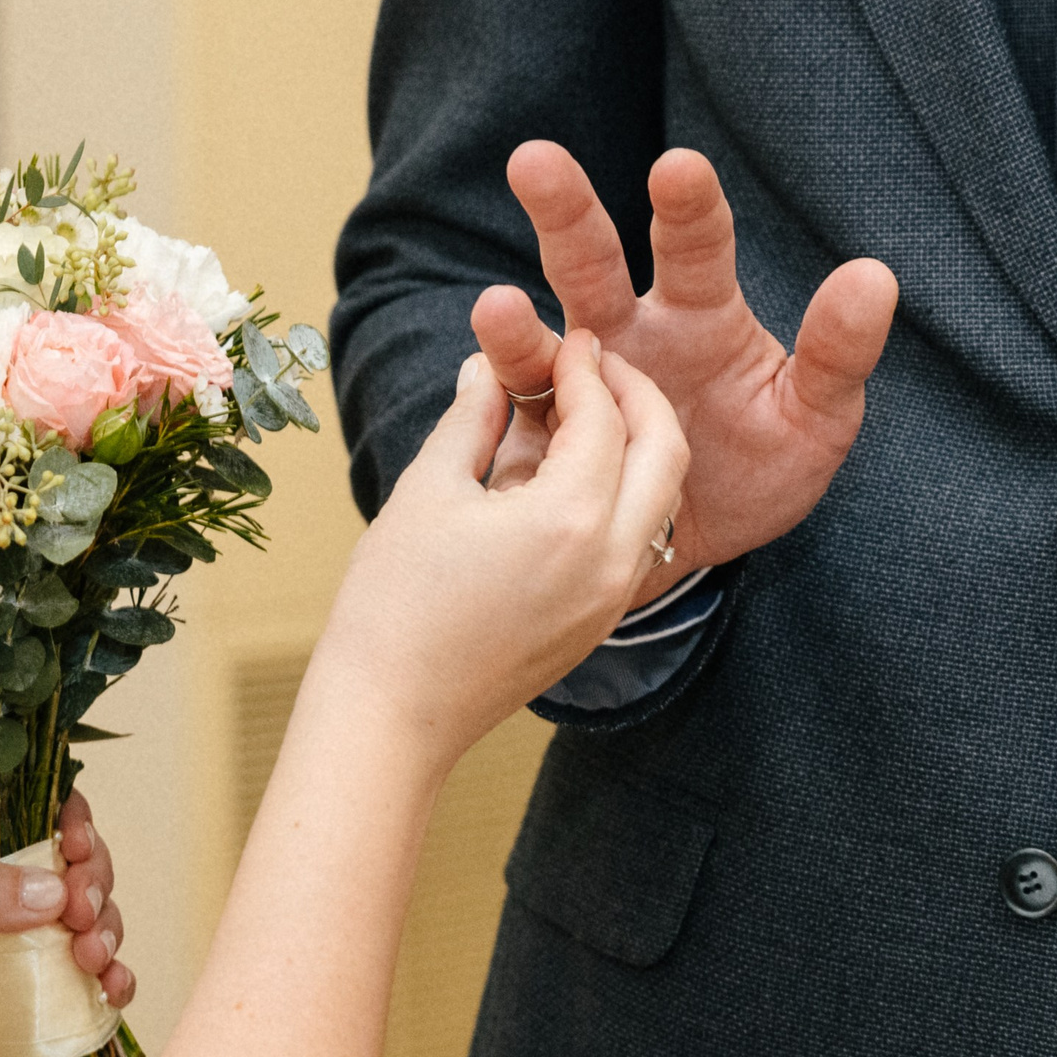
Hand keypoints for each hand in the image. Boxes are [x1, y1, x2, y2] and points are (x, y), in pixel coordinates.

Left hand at [0, 789, 134, 1053]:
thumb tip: (52, 891)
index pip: (29, 811)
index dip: (68, 820)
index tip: (76, 846)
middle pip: (72, 862)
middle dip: (93, 882)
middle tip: (83, 913)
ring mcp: (12, 941)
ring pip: (88, 918)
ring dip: (107, 931)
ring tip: (93, 958)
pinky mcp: (24, 994)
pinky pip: (83, 980)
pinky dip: (111, 981)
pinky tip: (112, 990)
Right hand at [314, 331, 688, 769]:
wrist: (392, 717)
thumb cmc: (394, 607)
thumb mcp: (427, 492)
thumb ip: (469, 419)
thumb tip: (488, 369)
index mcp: (571, 519)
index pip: (604, 415)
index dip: (582, 366)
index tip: (561, 339)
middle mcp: (613, 559)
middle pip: (664, 449)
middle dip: (635, 396)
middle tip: (592, 366)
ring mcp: (613, 598)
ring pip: (657, 496)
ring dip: (632, 443)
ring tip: (576, 414)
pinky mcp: (599, 622)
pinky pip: (634, 538)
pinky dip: (616, 491)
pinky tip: (562, 475)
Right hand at [474, 142, 897, 600]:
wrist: (697, 537)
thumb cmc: (759, 465)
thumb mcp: (814, 417)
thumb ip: (837, 353)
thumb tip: (874, 275)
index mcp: (700, 315)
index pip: (696, 246)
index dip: (688, 207)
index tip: (678, 167)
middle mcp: (627, 334)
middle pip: (592, 264)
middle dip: (566, 212)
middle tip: (535, 162)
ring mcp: (576, 387)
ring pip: (541, 342)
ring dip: (516, 326)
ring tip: (497, 307)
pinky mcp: (539, 441)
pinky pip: (511, 417)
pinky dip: (494, 401)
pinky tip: (480, 383)